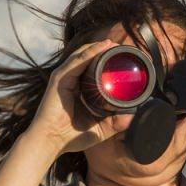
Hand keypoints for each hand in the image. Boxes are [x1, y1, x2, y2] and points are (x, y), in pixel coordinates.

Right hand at [26, 39, 135, 155]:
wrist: (51, 142)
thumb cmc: (71, 137)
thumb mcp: (100, 129)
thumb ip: (116, 122)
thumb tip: (134, 115)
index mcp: (78, 89)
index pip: (92, 69)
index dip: (105, 61)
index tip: (123, 59)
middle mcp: (70, 80)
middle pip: (88, 58)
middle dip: (104, 50)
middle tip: (121, 48)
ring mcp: (64, 77)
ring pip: (83, 55)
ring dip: (100, 47)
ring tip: (114, 44)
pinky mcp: (60, 78)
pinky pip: (78, 60)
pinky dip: (91, 52)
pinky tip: (103, 46)